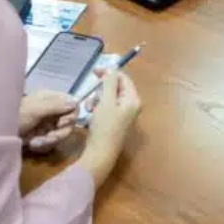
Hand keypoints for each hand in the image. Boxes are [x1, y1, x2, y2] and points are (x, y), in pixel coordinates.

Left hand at [18, 90, 77, 153]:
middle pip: (69, 122)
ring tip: (36, 142)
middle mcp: (52, 110)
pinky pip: (51, 142)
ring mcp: (47, 123)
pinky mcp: (42, 135)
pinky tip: (33, 144)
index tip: (61, 123)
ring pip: (61, 134)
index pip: (72, 105)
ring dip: (49, 140)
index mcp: (51, 98)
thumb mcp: (35, 110)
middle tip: (48, 137)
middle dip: (59, 133)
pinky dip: (43, 145)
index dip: (70, 116)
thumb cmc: (16, 116)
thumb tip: (76, 102)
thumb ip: (56, 106)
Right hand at [80, 70, 140, 188]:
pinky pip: (106, 107)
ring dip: (97, 99)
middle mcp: (131, 106)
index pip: (123, 78)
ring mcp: (124, 115)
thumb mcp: (106, 102)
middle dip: (101, 90)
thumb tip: (112, 69)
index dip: (109, 73)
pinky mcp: (115, 122)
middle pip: (115, 88)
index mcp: (133, 100)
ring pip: (108, 97)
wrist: (100, 154)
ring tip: (90, 108)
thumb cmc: (104, 127)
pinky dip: (97, 108)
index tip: (94, 72)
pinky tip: (90, 115)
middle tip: (90, 94)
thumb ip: (109, 83)